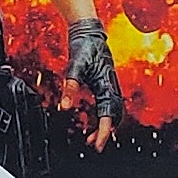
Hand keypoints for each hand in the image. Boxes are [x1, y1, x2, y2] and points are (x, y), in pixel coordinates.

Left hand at [66, 18, 118, 147]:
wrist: (89, 32)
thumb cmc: (85, 47)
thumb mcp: (74, 66)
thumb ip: (70, 86)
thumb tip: (63, 107)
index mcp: (107, 85)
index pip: (108, 115)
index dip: (104, 132)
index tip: (97, 145)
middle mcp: (112, 87)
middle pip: (114, 116)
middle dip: (105, 132)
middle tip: (94, 144)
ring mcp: (110, 86)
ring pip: (113, 112)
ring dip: (105, 126)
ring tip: (92, 138)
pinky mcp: (106, 85)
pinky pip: (109, 106)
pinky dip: (104, 118)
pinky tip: (94, 123)